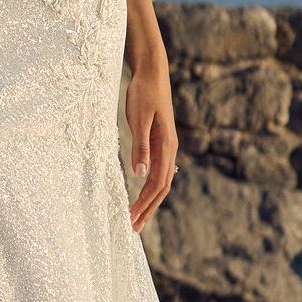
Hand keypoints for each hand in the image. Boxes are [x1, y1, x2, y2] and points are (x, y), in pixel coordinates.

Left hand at [125, 57, 176, 233]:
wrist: (152, 73)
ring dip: (149, 200)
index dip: (145, 203)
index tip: (132, 218)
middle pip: (162, 187)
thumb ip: (140, 146)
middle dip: (148, 209)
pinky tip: (143, 193)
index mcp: (166, 146)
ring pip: (161, 180)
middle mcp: (169, 149)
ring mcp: (166, 146)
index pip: (157, 183)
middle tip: (133, 228)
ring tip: (137, 216)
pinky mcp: (160, 142)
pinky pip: (158, 170)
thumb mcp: (138, 119)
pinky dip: (150, 186)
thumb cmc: (143, 93)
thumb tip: (140, 174)